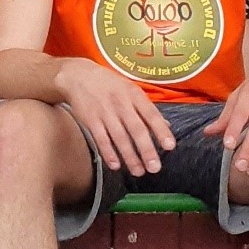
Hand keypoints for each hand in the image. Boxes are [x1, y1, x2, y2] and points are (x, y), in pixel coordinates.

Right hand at [56, 58, 175, 177]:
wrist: (78, 76)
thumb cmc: (109, 84)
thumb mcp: (130, 89)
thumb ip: (147, 108)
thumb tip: (166, 126)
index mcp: (134, 94)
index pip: (151, 114)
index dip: (161, 131)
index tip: (170, 146)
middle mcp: (121, 103)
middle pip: (136, 129)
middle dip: (146, 150)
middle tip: (154, 168)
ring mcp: (105, 112)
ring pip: (119, 138)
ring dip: (130, 157)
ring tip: (139, 172)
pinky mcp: (90, 120)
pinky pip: (101, 139)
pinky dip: (108, 153)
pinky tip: (116, 165)